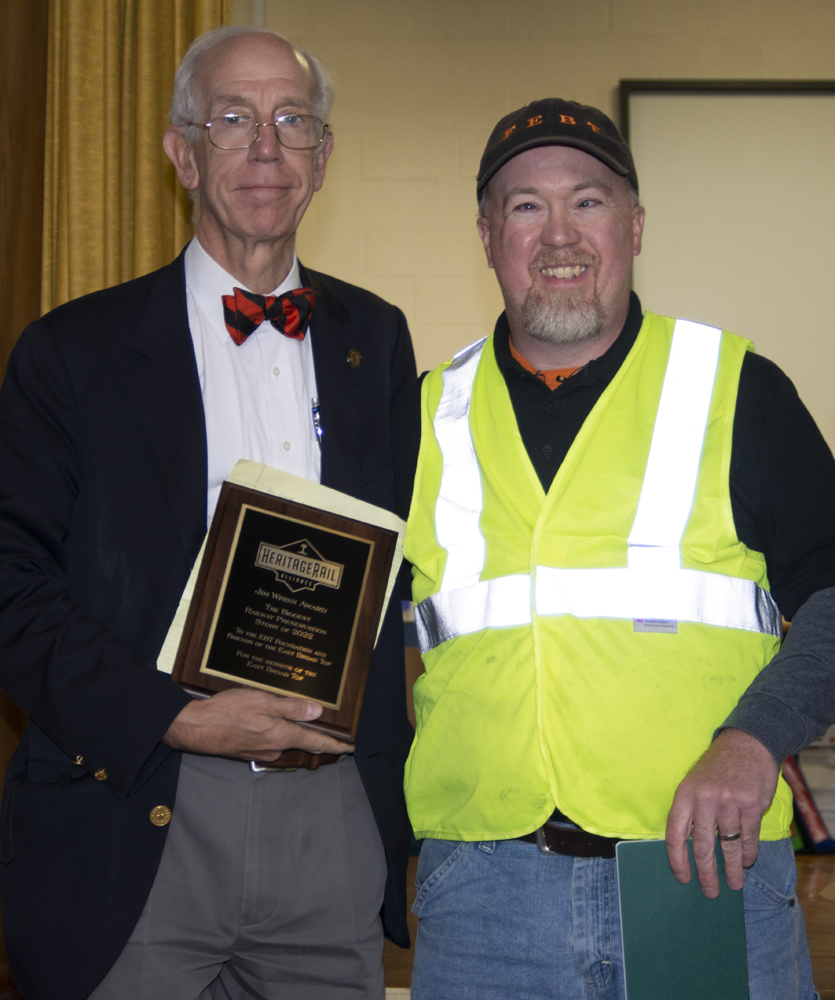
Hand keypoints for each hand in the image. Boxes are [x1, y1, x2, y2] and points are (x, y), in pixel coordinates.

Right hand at [162, 687, 350, 760]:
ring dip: (291, 732)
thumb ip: (291, 708)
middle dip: (314, 735)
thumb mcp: (263, 701)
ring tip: (297, 719)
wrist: (194, 727)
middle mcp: (274, 749)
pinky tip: (269, 722)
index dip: (336, 744)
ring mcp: (260, 752)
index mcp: (281, 735)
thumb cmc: (228, 711)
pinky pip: (269, 742)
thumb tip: (317, 712)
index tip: (350, 747)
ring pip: (283, 741)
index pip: (316, 742)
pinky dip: (275, 733)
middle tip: (328, 728)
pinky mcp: (247, 752)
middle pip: (301, 742)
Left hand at [665, 728, 778, 897]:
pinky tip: (747, 862)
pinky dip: (748, 853)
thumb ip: (690, 811)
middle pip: (702, 845)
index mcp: (684, 794)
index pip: (675, 833)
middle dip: (706, 873)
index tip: (682, 878)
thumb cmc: (717, 767)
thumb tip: (687, 848)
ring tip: (734, 884)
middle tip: (710, 892)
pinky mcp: (751, 804)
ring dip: (732, 868)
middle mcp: (704, 799)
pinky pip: (748, 837)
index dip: (677, 859)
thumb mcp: (694, 782)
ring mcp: (729, 801)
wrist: (747, 743)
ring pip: (728, 845)